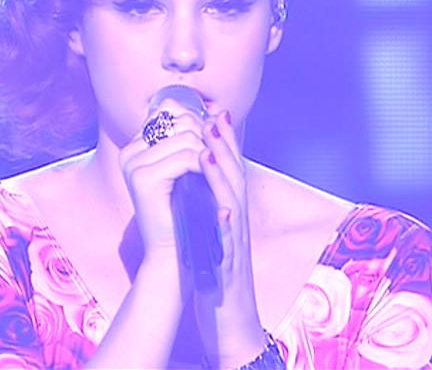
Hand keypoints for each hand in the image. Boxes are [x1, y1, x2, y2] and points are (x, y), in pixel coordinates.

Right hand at [119, 100, 207, 260]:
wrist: (176, 252)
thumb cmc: (188, 211)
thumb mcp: (194, 169)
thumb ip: (202, 140)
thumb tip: (220, 111)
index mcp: (138, 147)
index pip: (172, 113)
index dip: (199, 125)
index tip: (212, 145)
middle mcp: (131, 152)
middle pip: (181, 123)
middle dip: (206, 138)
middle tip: (216, 161)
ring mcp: (133, 164)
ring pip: (186, 139)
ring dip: (208, 154)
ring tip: (214, 173)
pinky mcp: (142, 178)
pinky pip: (184, 158)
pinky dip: (204, 167)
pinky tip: (209, 180)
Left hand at [193, 111, 266, 367]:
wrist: (231, 320)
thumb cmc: (217, 274)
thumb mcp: (212, 233)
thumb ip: (207, 206)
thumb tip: (194, 177)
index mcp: (229, 214)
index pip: (228, 172)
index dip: (224, 142)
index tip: (214, 112)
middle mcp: (236, 224)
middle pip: (235, 179)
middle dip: (224, 146)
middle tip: (213, 115)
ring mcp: (234, 245)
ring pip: (233, 204)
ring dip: (222, 176)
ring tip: (208, 150)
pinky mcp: (227, 269)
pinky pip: (228, 245)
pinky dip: (225, 225)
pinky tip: (219, 210)